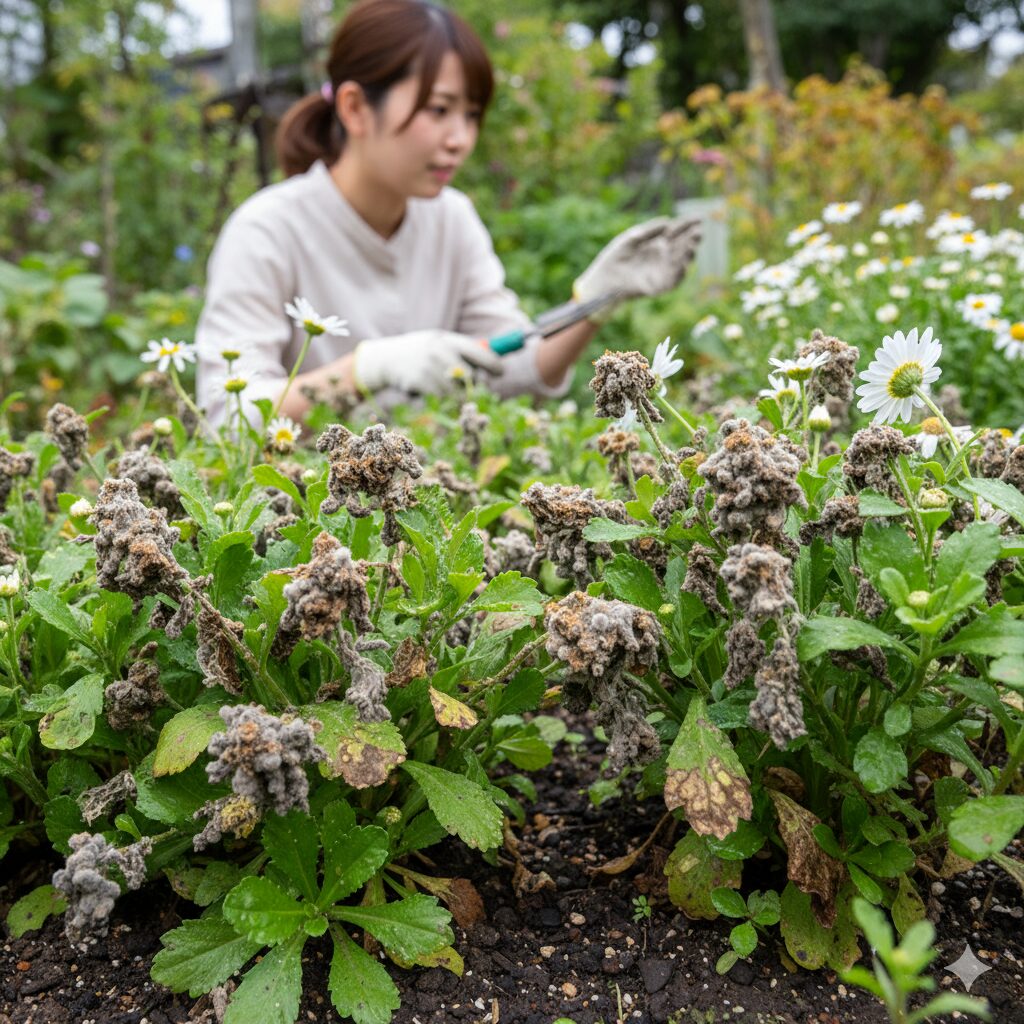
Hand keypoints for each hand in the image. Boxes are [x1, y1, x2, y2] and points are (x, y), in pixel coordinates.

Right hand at [353, 329, 503, 395]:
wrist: (386, 358)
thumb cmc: (420, 352)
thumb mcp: (439, 343)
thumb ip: (462, 352)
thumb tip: (491, 365)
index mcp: (448, 340)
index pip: (479, 352)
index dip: (493, 364)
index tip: (500, 372)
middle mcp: (439, 350)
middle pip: (469, 376)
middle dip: (473, 385)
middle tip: (470, 389)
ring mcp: (428, 366)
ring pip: (455, 391)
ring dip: (453, 394)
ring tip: (441, 386)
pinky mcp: (419, 381)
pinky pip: (439, 397)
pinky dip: (438, 397)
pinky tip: (427, 388)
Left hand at [573, 216, 702, 316]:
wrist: (604, 280)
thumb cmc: (615, 258)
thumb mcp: (630, 239)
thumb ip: (649, 231)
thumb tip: (668, 221)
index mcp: (657, 243)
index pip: (677, 232)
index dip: (688, 225)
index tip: (699, 218)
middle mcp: (662, 256)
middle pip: (683, 247)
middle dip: (692, 239)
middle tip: (697, 232)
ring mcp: (661, 271)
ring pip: (681, 263)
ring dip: (688, 254)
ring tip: (691, 245)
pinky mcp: (658, 286)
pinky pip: (674, 281)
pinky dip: (679, 273)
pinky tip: (683, 264)